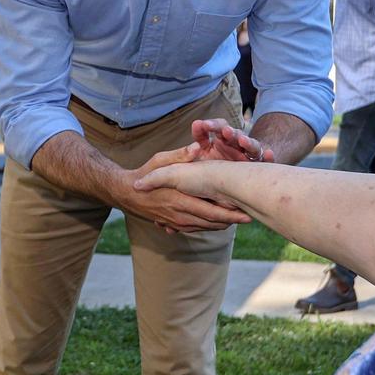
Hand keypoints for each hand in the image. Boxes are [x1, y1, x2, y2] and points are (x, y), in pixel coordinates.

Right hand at [121, 142, 251, 233]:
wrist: (125, 193)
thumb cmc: (144, 173)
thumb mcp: (160, 160)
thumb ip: (180, 155)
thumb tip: (198, 146)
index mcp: (178, 199)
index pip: (209, 211)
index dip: (228, 214)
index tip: (245, 212)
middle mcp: (178, 214)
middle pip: (210, 222)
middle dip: (231, 221)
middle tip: (249, 217)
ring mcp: (175, 222)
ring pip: (204, 227)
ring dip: (221, 225)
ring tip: (239, 219)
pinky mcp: (172, 224)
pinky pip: (194, 228)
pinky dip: (209, 226)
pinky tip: (220, 222)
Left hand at [191, 118, 275, 162]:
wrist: (234, 179)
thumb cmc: (214, 165)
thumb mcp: (200, 156)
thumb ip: (190, 149)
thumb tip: (194, 136)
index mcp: (223, 138)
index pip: (219, 126)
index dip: (212, 125)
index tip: (203, 125)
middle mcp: (237, 144)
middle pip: (236, 134)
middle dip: (230, 132)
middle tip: (225, 131)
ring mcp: (249, 154)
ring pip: (251, 145)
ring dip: (248, 142)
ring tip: (242, 140)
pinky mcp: (259, 166)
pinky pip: (265, 161)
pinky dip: (268, 157)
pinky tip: (268, 153)